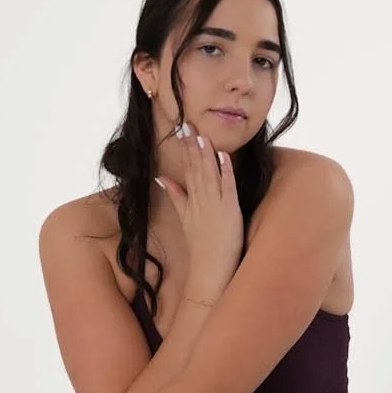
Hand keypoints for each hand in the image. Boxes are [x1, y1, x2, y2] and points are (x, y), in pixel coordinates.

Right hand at [155, 128, 244, 290]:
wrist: (210, 268)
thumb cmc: (200, 245)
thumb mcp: (184, 217)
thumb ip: (175, 195)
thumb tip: (162, 178)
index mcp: (191, 199)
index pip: (187, 169)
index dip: (185, 149)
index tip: (182, 131)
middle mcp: (201, 200)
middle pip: (196, 167)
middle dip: (192, 145)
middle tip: (188, 124)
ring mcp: (215, 204)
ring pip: (209, 174)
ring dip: (205, 153)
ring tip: (200, 134)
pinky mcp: (230, 210)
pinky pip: (227, 186)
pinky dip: (225, 171)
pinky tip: (222, 155)